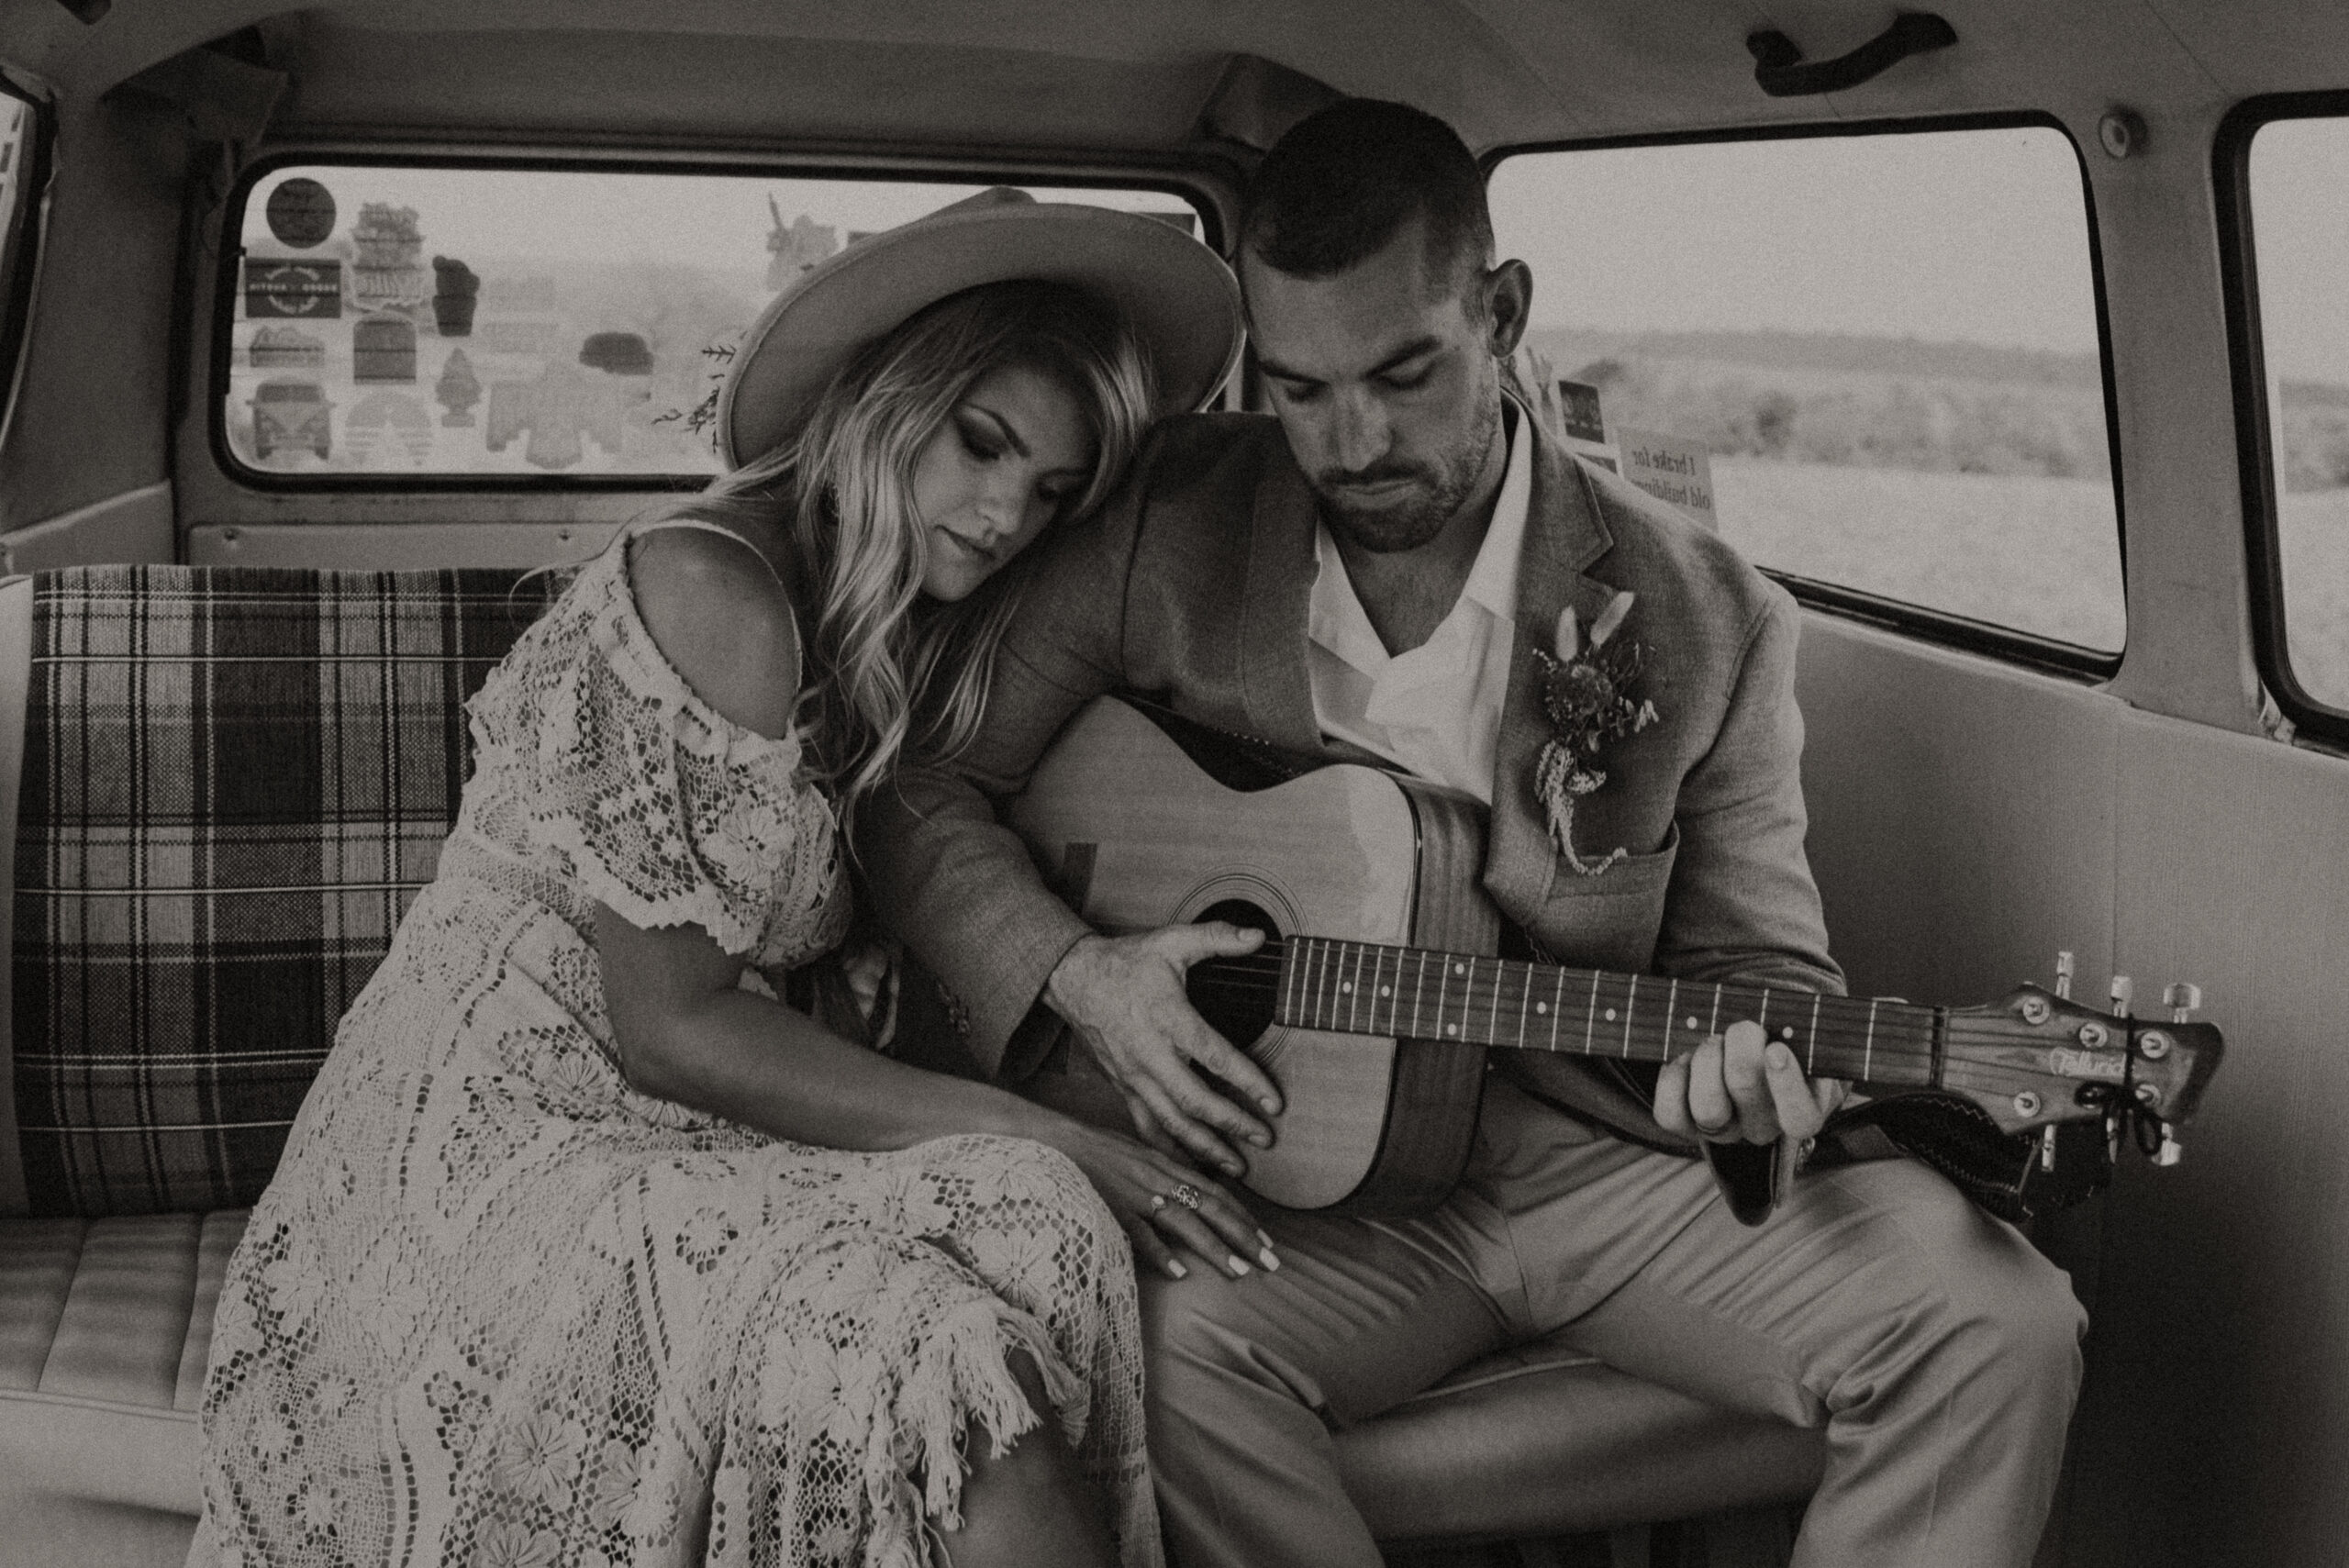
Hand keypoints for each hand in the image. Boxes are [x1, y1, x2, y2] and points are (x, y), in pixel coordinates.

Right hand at [1037, 1116, 1278, 1281]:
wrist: (1056, 1141)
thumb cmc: (1095, 1151)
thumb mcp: (1138, 1155)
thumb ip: (1164, 1174)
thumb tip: (1189, 1194)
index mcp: (1167, 1165)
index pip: (1216, 1192)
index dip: (1244, 1216)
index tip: (1267, 1240)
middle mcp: (1159, 1178)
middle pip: (1212, 1208)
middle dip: (1245, 1236)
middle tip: (1272, 1262)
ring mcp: (1137, 1193)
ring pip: (1185, 1221)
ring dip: (1215, 1247)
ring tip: (1240, 1271)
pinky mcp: (1113, 1206)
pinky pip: (1141, 1232)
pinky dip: (1161, 1252)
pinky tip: (1179, 1272)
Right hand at [1045, 925, 1283, 1179]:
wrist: (1074, 979)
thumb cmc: (1127, 963)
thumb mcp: (1171, 940)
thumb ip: (1216, 937)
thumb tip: (1258, 938)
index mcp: (1168, 1018)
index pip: (1215, 1057)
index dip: (1248, 1081)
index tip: (1275, 1102)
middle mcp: (1150, 1054)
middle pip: (1193, 1101)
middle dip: (1232, 1124)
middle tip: (1265, 1139)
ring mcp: (1134, 1075)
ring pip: (1170, 1122)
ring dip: (1205, 1146)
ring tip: (1236, 1165)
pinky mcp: (1123, 1087)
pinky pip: (1147, 1126)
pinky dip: (1170, 1149)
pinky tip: (1192, 1165)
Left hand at [1654, 1018, 1849, 1146]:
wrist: (1742, 1050)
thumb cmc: (1776, 1037)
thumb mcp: (1798, 1035)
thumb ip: (1798, 1032)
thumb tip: (1785, 1022)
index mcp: (1801, 1110)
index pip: (1800, 1118)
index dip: (1787, 1084)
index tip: (1776, 1048)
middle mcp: (1762, 1127)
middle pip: (1747, 1094)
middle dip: (1740, 1049)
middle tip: (1743, 1028)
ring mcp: (1724, 1130)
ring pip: (1708, 1110)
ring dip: (1707, 1062)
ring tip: (1713, 1041)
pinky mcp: (1687, 1125)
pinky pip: (1671, 1114)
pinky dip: (1673, 1079)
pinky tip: (1684, 1059)